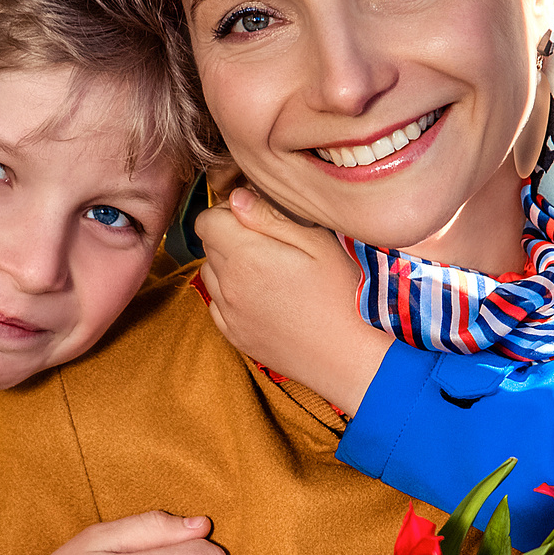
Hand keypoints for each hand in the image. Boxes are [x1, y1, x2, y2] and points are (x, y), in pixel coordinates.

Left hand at [195, 187, 392, 412]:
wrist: (346, 356)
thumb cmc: (341, 296)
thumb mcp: (316, 243)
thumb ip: (269, 216)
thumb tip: (237, 198)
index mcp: (245, 256)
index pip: (206, 220)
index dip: (228, 212)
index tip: (255, 217)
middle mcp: (227, 285)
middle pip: (208, 244)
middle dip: (230, 235)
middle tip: (269, 243)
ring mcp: (228, 314)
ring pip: (210, 273)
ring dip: (228, 264)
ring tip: (268, 270)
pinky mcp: (234, 335)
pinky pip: (217, 304)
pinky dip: (231, 294)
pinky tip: (263, 296)